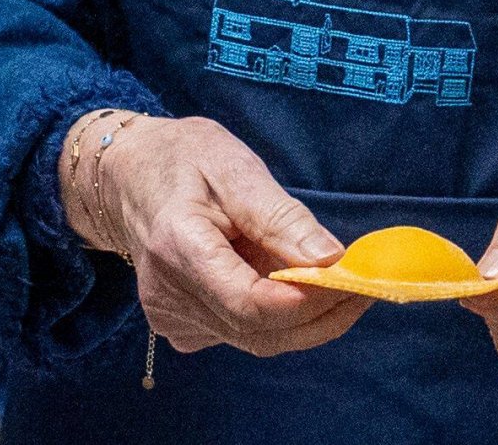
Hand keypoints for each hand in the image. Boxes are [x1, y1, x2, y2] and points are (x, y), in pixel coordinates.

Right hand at [60, 113, 370, 354]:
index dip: (308, 301)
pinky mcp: (182, 325)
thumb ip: (281, 216)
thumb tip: (331, 259)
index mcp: (177, 248)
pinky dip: (281, 317)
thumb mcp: (234, 166)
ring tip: (345, 283)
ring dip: (307, 318)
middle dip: (321, 314)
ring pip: (255, 339)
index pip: (250, 303)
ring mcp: (172, 317)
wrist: (129, 175)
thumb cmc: (184, 158)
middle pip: (258, 331)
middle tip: (367, 285)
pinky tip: (301, 286)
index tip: (355, 279)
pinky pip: (242, 333)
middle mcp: (168, 296)